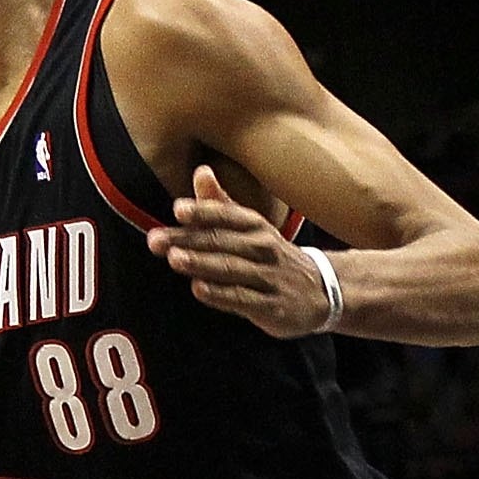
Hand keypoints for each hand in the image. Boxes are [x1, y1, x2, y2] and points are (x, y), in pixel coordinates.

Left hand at [146, 166, 332, 337]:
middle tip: (157, 240)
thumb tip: (200, 171)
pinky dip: (220, 294)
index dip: (204, 211)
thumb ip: (221, 204)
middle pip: (222, 242)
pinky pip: (243, 299)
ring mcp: (269, 277)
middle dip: (188, 240)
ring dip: (202, 263)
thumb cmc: (271, 256)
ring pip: (231, 268)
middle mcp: (263, 248)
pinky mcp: (271, 306)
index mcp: (255, 226)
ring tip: (174, 258)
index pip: (228, 215)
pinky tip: (198, 289)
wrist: (321, 291)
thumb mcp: (251, 227)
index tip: (178, 209)